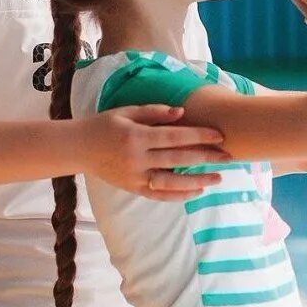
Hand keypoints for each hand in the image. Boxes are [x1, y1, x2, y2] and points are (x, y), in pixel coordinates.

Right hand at [81, 104, 227, 200]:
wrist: (78, 148)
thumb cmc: (104, 125)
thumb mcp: (126, 111)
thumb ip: (155, 112)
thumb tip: (182, 113)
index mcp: (137, 136)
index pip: (175, 137)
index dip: (199, 136)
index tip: (220, 135)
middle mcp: (137, 159)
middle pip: (178, 160)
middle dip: (206, 158)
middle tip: (229, 157)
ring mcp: (134, 177)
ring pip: (171, 182)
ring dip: (197, 181)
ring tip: (218, 179)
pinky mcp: (132, 189)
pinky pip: (159, 195)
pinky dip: (178, 195)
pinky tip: (196, 191)